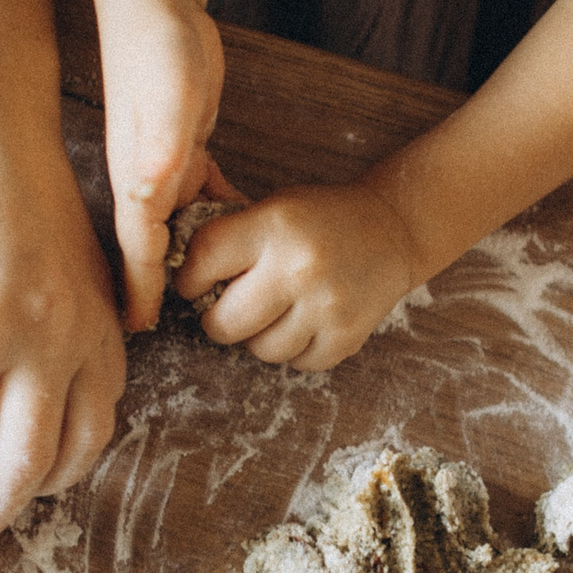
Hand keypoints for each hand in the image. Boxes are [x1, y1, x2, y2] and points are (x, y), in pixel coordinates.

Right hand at [97, 0, 244, 330]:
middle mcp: (146, 177)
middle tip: (175, 327)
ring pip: (179, 225)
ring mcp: (165, 163)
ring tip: (214, 294)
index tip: (140, 329)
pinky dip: (217, 218)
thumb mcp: (166, 98)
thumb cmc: (158, 49)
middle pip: (153, 247)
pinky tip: (238, 233)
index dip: (139, 290)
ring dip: (193, 257)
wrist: (156, 4)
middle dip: (161, 287)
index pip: (138, 248)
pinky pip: (201, 196)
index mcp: (137, 176)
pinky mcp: (185, 146)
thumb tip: (149, 193)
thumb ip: (160, 145)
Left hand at [181, 182, 422, 370]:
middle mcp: (298, 267)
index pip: (201, 262)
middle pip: (224, 324)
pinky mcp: (347, 335)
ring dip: (260, 338)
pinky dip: (296, 350)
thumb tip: (179, 281)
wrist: (392, 227)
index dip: (190, 280)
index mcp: (272, 226)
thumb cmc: (320, 219)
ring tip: (277, 312)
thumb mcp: (273, 209)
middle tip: (232, 309)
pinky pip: (298, 363)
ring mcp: (325, 305)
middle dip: (220, 320)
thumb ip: (230, 239)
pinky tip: (306, 322)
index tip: (197, 284)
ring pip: (260, 350)